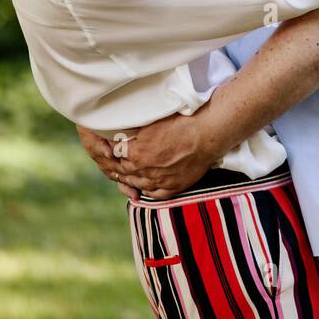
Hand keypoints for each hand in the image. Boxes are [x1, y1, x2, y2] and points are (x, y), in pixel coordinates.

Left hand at [77, 111, 222, 200]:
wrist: (206, 135)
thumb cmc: (180, 124)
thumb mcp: (151, 124)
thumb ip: (133, 133)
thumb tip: (121, 136)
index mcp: (136, 154)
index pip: (116, 155)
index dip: (113, 150)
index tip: (113, 146)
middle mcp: (145, 170)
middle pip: (124, 171)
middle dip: (119, 165)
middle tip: (117, 161)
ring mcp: (159, 181)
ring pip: (138, 184)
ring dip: (131, 179)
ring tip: (129, 174)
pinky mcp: (174, 187)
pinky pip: (155, 194)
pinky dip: (148, 190)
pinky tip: (146, 186)